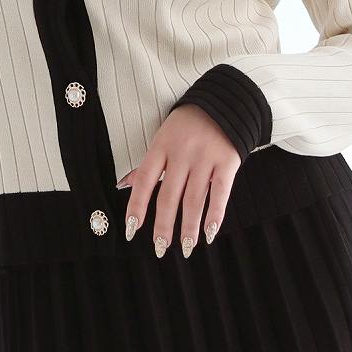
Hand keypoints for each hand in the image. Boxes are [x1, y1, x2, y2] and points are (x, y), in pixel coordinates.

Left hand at [117, 105, 240, 256]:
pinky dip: (214, 215)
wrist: (224, 103)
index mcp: (161, 145)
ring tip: (186, 247)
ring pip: (194, 199)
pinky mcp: (227, 162)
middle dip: (164, 225)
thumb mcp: (163, 136)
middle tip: (160, 248)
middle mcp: (182, 153)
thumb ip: (148, 163)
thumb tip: (124, 185)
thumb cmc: (187, 125)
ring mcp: (205, 158)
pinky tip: (209, 233)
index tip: (132, 230)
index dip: (137, 206)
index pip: (144, 180)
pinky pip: (220, 193)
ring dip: (189, 227)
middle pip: (169, 195)